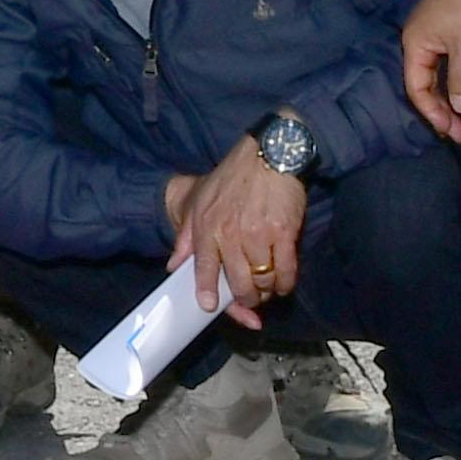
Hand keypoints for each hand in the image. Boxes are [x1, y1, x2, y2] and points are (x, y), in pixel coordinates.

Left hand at [165, 133, 306, 326]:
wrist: (268, 154)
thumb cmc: (232, 177)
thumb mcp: (200, 201)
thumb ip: (186, 238)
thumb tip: (174, 266)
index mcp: (207, 227)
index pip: (204, 268)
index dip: (206, 291)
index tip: (208, 306)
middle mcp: (231, 234)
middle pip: (238, 282)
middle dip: (245, 298)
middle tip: (250, 299)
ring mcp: (258, 235)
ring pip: (263, 280)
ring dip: (266, 291)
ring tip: (267, 289)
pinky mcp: (283, 233)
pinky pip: (286, 270)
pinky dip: (285, 283)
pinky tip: (284, 284)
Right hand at [402, 0, 460, 141]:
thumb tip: (459, 109)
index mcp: (415, 45)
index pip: (416, 89)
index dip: (432, 113)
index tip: (452, 131)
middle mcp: (418, 44)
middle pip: (423, 86)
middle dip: (440, 112)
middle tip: (460, 134)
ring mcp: (432, 38)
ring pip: (434, 78)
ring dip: (447, 100)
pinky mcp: (447, 34)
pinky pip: (444, 68)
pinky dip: (452, 85)